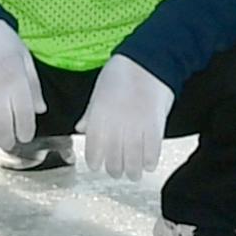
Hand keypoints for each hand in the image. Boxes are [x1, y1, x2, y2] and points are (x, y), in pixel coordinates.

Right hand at [0, 20, 42, 155]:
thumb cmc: (2, 43)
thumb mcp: (25, 59)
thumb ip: (33, 86)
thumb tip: (40, 110)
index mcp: (16, 80)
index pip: (24, 116)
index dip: (26, 132)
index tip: (24, 136)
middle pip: (3, 129)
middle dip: (7, 142)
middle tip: (8, 142)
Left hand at [83, 53, 174, 180]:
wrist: (147, 61)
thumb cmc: (121, 73)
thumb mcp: (98, 92)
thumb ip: (90, 114)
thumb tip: (80, 129)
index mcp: (99, 118)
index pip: (93, 151)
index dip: (95, 162)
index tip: (97, 166)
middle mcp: (115, 127)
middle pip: (113, 160)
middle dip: (115, 170)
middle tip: (118, 172)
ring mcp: (135, 128)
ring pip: (132, 161)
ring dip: (132, 171)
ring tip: (134, 174)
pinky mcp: (155, 127)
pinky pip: (152, 152)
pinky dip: (149, 162)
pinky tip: (148, 165)